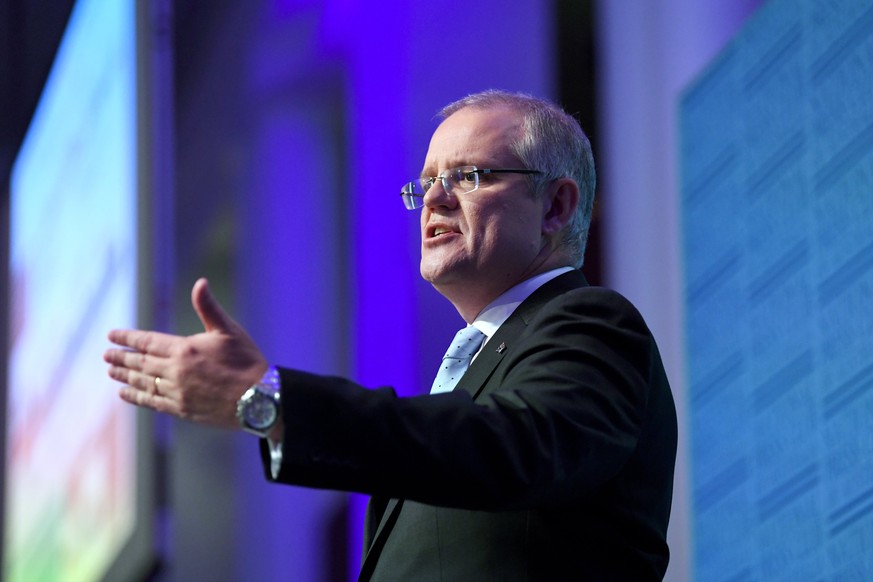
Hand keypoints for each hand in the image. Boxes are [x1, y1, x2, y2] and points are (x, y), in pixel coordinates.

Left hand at [104, 278, 267, 428]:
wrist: (259, 398)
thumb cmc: (247, 361)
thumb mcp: (229, 330)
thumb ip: (208, 308)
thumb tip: (200, 283)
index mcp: (184, 349)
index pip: (147, 341)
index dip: (128, 338)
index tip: (112, 336)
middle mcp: (175, 371)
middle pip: (141, 363)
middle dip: (122, 358)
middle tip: (106, 355)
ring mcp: (177, 392)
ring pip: (143, 383)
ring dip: (125, 376)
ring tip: (111, 372)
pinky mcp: (182, 409)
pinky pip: (152, 402)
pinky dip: (137, 397)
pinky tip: (126, 394)